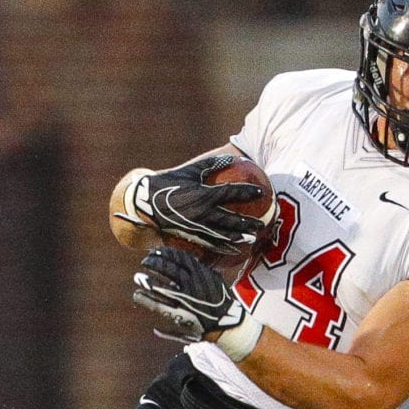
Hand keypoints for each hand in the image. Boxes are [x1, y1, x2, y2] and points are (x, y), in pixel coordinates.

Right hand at [121, 155, 267, 255]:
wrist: (146, 203)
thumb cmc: (169, 183)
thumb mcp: (190, 170)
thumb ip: (210, 165)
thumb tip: (231, 158)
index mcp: (203, 194)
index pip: (231, 193)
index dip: (247, 192)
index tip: (262, 192)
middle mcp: (202, 213)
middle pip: (231, 220)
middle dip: (248, 223)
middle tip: (263, 224)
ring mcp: (196, 227)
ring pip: (222, 236)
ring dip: (238, 239)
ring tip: (251, 240)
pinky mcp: (190, 237)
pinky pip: (209, 244)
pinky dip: (222, 248)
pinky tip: (232, 250)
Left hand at [133, 246, 245, 342]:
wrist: (227, 323)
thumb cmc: (221, 302)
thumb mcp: (214, 280)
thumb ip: (201, 270)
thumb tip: (188, 261)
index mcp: (202, 274)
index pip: (181, 258)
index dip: (166, 253)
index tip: (156, 251)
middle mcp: (193, 285)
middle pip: (169, 270)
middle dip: (155, 263)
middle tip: (145, 261)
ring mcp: (186, 300)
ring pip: (163, 287)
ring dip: (148, 281)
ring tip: (137, 277)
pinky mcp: (180, 314)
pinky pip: (160, 306)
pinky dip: (148, 300)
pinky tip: (138, 295)